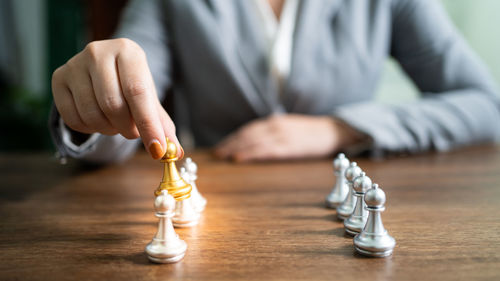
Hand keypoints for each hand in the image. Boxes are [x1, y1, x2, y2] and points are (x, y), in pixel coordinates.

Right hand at [51, 38, 181, 159]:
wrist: (105, 69)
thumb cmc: (131, 85)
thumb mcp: (149, 99)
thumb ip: (162, 125)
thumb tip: (176, 151)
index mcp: (128, 51)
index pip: (138, 92)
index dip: (148, 124)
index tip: (157, 150)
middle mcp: (99, 52)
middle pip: (113, 104)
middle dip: (127, 128)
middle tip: (133, 132)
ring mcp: (74, 64)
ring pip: (92, 113)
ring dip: (108, 129)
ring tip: (116, 122)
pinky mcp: (58, 78)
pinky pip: (73, 118)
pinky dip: (89, 129)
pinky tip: (98, 120)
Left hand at [214, 114, 361, 161]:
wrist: (333, 130)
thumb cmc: (311, 133)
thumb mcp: (289, 128)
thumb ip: (273, 133)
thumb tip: (255, 144)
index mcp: (274, 121)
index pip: (247, 130)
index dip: (232, 138)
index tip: (220, 147)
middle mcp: (275, 126)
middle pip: (246, 135)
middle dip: (229, 144)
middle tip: (216, 154)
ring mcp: (282, 135)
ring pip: (252, 142)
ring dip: (235, 149)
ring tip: (222, 157)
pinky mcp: (289, 146)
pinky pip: (265, 150)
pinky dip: (250, 154)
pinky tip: (239, 159)